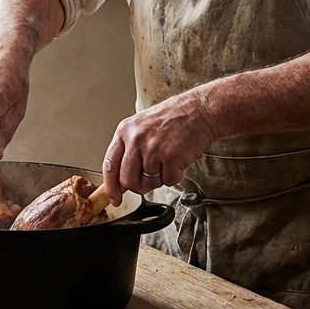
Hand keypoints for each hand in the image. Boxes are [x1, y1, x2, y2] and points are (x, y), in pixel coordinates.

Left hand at [102, 89, 217, 205]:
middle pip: (127, 180)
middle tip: (150, 179)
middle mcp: (135, 139)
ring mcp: (152, 148)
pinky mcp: (170, 157)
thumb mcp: (142, 126)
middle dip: (138, 186)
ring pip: (147, 183)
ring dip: (159, 178)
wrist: (200, 110)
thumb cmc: (174, 118)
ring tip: (168, 160)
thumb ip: (129, 150)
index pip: (109, 165)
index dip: (110, 187)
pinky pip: (168, 181)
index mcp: (124, 131)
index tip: (114, 199)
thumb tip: (121, 180)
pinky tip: (179, 159)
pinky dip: (175, 176)